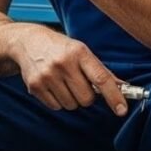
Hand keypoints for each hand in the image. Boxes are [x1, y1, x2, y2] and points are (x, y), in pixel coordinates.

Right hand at [9, 25, 128, 115]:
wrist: (27, 41)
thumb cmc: (59, 47)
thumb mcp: (81, 51)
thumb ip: (100, 70)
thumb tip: (123, 87)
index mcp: (79, 52)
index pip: (101, 78)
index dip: (114, 96)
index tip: (122, 109)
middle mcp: (63, 63)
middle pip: (86, 99)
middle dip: (86, 96)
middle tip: (78, 83)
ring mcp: (47, 75)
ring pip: (71, 105)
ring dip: (71, 99)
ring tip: (63, 82)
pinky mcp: (35, 86)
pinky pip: (56, 107)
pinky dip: (58, 101)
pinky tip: (52, 85)